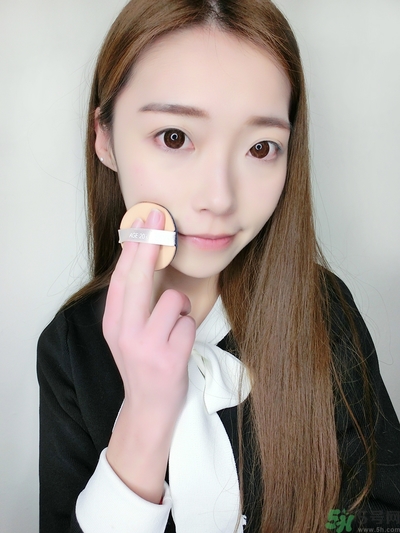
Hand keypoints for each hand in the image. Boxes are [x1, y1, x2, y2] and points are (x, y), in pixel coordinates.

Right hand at [103, 209, 195, 501]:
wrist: (148, 408)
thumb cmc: (143, 363)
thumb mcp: (127, 333)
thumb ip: (133, 302)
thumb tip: (144, 258)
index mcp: (113, 322)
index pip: (121, 278)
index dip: (133, 247)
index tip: (143, 221)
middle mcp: (124, 332)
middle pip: (139, 280)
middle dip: (150, 246)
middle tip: (160, 218)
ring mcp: (145, 346)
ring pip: (173, 302)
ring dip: (180, 312)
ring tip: (172, 330)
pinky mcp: (168, 359)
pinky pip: (188, 324)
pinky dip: (189, 331)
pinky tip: (179, 347)